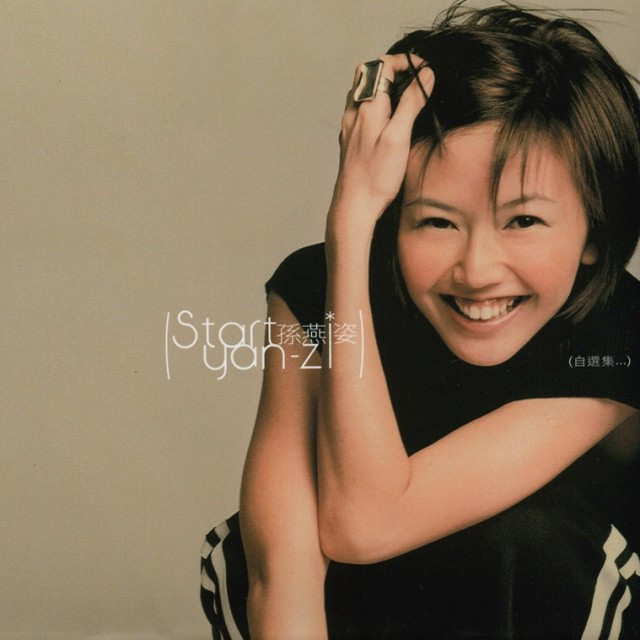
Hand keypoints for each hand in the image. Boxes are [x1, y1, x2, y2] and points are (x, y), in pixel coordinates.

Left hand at [329, 53, 434, 232]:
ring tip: (404, 98)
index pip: (383, 64)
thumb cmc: (375, 177)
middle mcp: (353, 112)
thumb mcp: (399, 137)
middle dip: (392, 70)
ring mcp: (349, 125)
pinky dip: (376, 104)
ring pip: (362, 91)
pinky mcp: (350, 139)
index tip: (425, 72)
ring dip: (383, 86)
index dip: (406, 62)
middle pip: (368, 73)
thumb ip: (411, 103)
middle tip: (413, 80)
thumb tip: (425, 76)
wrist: (354, 206)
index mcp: (367, 106)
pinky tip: (388, 120)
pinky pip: (360, 109)